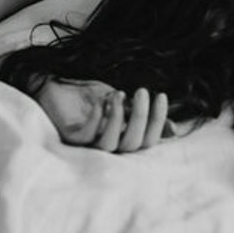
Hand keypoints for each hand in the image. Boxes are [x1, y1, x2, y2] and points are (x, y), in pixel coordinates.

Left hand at [34, 78, 173, 152]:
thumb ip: (142, 117)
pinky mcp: (69, 137)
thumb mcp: (124, 104)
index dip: (156, 121)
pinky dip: (96, 119)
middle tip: (142, 91)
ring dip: (117, 118)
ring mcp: (88, 145)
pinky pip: (85, 136)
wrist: (60, 85)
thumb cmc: (92, 98)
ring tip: (118, 93)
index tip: (160, 95)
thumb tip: (173, 131)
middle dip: (140, 117)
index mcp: (122, 139)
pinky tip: (101, 101)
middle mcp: (108, 147)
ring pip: (109, 145)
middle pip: (131, 145)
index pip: (146, 141)